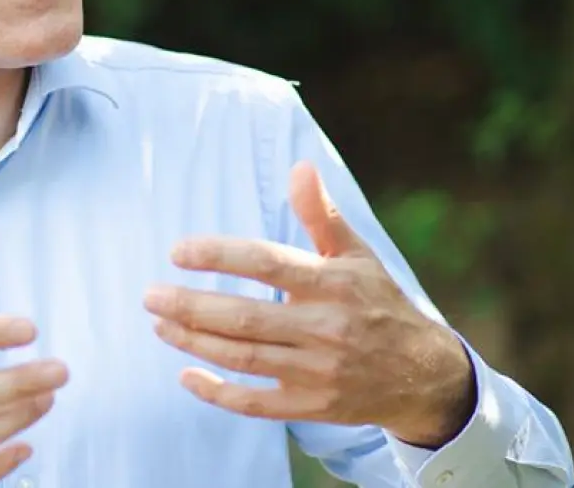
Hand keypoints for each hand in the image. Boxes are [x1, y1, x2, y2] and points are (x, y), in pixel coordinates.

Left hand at [144, 162, 475, 447]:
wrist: (423, 375)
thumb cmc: (379, 303)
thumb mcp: (357, 254)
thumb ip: (321, 214)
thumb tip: (299, 166)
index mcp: (333, 284)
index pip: (266, 263)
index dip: (219, 255)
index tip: (177, 252)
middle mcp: (325, 329)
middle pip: (245, 317)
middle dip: (190, 306)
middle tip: (150, 295)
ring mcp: (318, 372)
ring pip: (243, 358)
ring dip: (194, 342)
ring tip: (159, 325)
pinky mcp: (312, 407)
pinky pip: (255, 403)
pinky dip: (216, 392)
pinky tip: (186, 374)